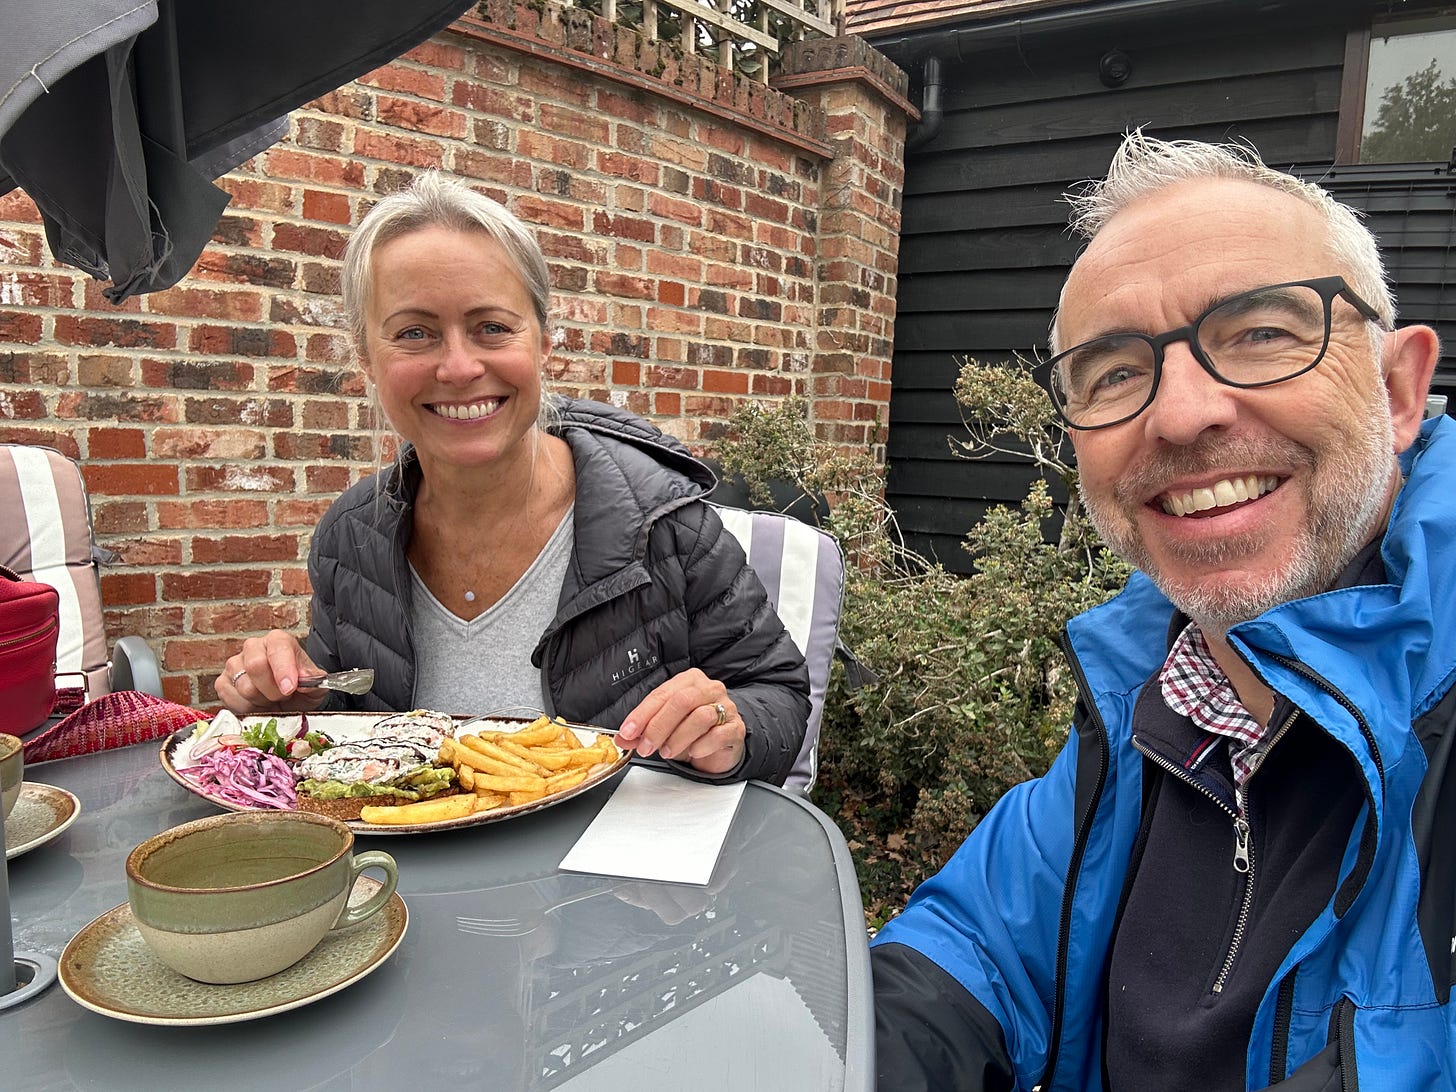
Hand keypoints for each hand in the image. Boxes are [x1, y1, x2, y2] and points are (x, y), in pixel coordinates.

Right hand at [216, 630, 329, 714]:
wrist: (289, 702)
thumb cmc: (301, 689)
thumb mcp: (316, 685)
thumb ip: (315, 681)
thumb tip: (305, 682)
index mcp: (278, 640)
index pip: (277, 649)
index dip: (283, 670)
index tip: (289, 688)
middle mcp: (254, 647)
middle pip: (256, 666)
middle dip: (272, 689)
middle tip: (283, 697)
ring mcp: (234, 664)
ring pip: (244, 686)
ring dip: (261, 701)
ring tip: (271, 699)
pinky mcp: (222, 682)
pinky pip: (229, 697)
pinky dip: (246, 708)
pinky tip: (257, 704)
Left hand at [617, 668, 743, 775]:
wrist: (721, 744)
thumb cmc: (692, 732)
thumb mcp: (664, 730)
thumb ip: (642, 732)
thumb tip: (622, 738)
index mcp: (689, 681)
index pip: (662, 694)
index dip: (642, 714)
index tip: (628, 732)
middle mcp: (709, 689)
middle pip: (681, 701)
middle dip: (659, 727)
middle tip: (646, 747)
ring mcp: (726, 707)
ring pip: (700, 717)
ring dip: (678, 738)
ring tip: (667, 752)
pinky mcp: (736, 727)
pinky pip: (719, 734)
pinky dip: (701, 745)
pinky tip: (693, 752)